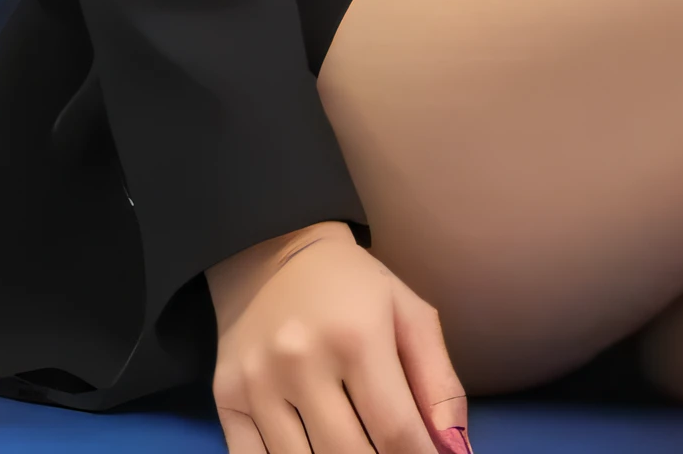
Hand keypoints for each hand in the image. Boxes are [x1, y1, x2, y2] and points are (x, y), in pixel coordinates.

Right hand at [206, 221, 471, 453]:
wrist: (271, 249)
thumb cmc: (354, 287)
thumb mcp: (411, 316)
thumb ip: (440, 384)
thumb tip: (456, 451)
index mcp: (357, 338)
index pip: (395, 430)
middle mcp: (300, 362)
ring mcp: (257, 384)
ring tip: (359, 451)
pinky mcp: (226, 398)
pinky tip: (313, 453)